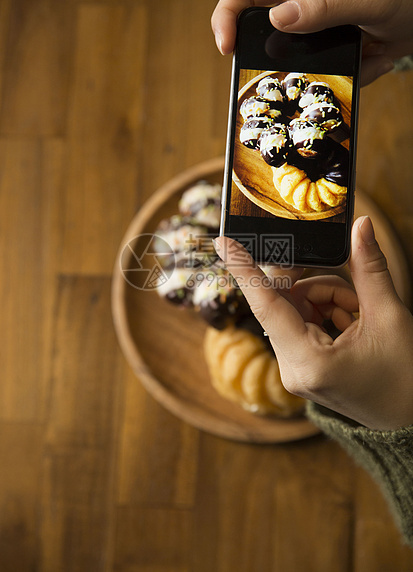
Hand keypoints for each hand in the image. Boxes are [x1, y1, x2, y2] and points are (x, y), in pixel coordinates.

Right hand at [211, 0, 412, 85]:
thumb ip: (325, 7)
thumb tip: (277, 20)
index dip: (227, 15)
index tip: (227, 47)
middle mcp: (301, 3)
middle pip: (259, 30)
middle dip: (263, 57)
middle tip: (276, 77)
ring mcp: (313, 30)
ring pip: (288, 59)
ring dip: (306, 73)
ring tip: (342, 67)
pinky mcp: (327, 51)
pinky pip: (317, 72)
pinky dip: (338, 77)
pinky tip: (369, 61)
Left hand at [213, 216, 412, 429]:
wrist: (410, 420)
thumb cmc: (404, 378)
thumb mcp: (389, 318)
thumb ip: (369, 268)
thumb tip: (362, 226)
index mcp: (309, 362)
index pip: (265, 305)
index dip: (243, 269)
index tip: (223, 242)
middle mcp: (293, 369)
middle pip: (285, 302)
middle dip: (316, 285)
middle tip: (346, 280)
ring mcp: (294, 370)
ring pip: (295, 309)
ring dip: (326, 298)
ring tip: (360, 312)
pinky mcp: (301, 366)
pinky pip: (302, 323)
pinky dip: (326, 311)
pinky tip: (352, 321)